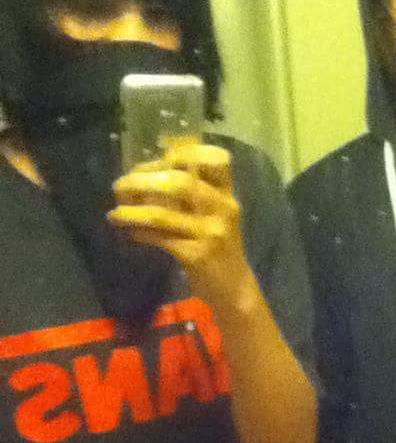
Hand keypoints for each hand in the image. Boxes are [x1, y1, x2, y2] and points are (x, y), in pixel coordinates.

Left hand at [108, 144, 252, 312]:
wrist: (234, 290)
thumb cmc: (218, 248)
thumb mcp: (214, 216)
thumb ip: (192, 195)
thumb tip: (147, 174)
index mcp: (226, 195)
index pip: (216, 161)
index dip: (186, 151)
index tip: (159, 153)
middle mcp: (222, 209)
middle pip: (179, 182)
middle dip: (143, 180)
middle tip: (120, 185)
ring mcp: (210, 233)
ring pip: (163, 214)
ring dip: (132, 211)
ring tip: (114, 213)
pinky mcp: (197, 256)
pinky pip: (160, 239)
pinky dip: (140, 234)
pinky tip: (128, 233)